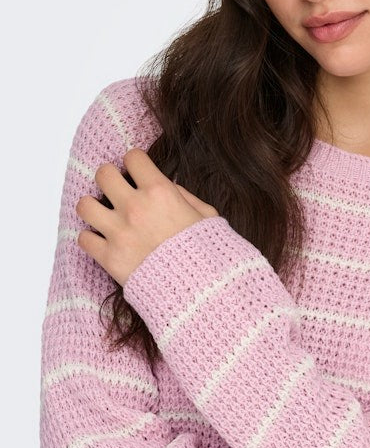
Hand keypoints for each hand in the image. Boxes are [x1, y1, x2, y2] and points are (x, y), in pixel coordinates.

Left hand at [75, 147, 218, 285]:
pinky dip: (91, 239)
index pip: (132, 157)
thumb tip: (167, 186)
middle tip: (118, 190)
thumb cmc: (208, 252)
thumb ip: (184, 196)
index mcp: (160, 192)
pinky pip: (83, 239)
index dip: (135, 162)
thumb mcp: (207, 216)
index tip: (138, 172)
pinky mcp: (109, 257)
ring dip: (94, 207)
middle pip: (103, 174)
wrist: (199, 289)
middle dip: (110, 178)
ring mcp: (118, 232)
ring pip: (84, 205)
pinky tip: (104, 240)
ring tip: (104, 214)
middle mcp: (135, 207)